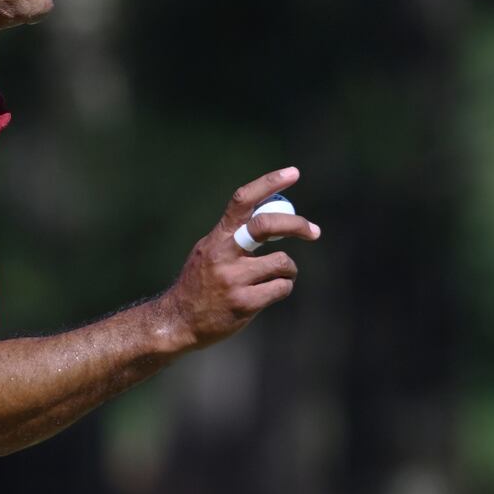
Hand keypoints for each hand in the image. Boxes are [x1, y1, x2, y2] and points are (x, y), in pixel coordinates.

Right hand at [156, 167, 321, 350]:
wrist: (179, 321)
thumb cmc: (200, 283)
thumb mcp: (209, 251)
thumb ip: (234, 236)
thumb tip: (271, 214)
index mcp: (216, 238)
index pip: (243, 201)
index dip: (269, 183)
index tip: (293, 173)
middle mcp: (223, 255)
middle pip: (267, 225)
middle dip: (297, 225)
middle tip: (314, 231)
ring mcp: (234, 280)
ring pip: (282, 262)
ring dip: (288, 269)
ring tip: (279, 275)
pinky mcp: (244, 304)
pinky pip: (281, 288)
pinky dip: (283, 287)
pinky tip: (270, 293)